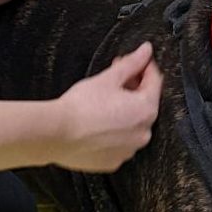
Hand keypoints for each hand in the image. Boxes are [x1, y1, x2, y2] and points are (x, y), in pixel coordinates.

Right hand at [50, 42, 162, 171]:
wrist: (57, 134)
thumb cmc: (81, 106)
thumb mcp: (108, 78)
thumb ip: (131, 63)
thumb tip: (146, 50)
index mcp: (146, 109)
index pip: (155, 81)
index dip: (145, 66)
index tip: (136, 60)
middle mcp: (143, 133)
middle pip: (145, 104)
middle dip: (133, 88)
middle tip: (116, 76)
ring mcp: (129, 150)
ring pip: (133, 125)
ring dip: (125, 111)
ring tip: (105, 100)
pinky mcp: (114, 161)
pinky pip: (120, 142)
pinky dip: (114, 131)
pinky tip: (100, 122)